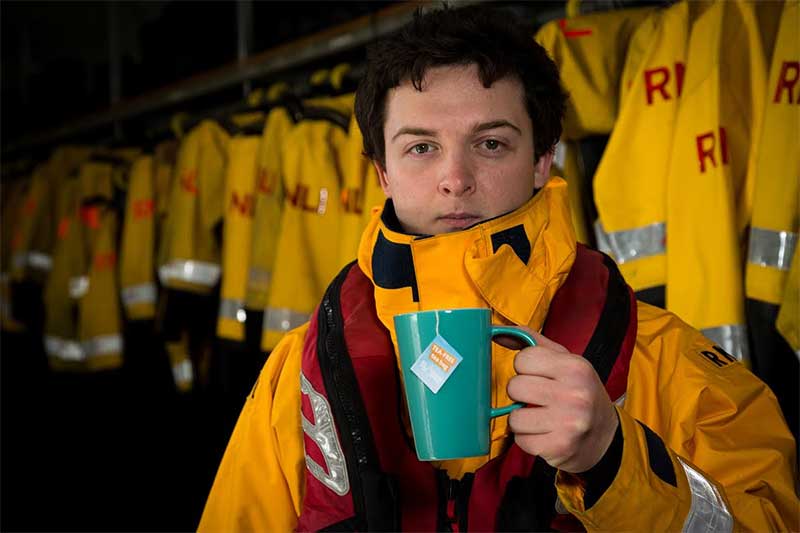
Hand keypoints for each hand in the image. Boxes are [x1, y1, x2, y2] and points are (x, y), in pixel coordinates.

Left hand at [496, 327, 618, 472]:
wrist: (605, 437)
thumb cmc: (578, 393)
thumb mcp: (565, 361)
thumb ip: (532, 343)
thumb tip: (494, 333)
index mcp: (575, 367)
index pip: (523, 359)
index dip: (525, 368)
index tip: (538, 376)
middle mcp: (574, 394)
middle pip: (514, 387)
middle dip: (521, 394)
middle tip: (538, 398)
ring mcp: (568, 423)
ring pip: (514, 417)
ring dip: (522, 419)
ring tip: (540, 418)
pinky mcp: (559, 448)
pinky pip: (521, 441)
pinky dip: (528, 439)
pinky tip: (545, 434)